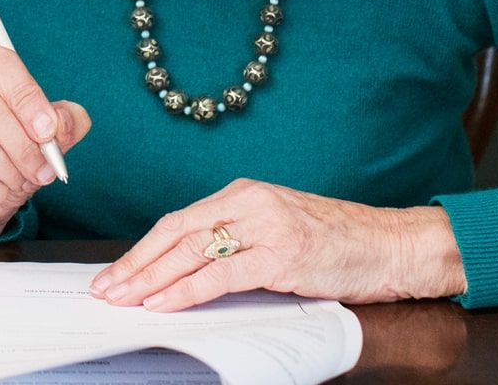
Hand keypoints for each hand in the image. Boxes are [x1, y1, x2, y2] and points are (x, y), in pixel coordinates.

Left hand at [88, 179, 466, 310]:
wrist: (392, 245)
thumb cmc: (338, 244)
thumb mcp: (277, 232)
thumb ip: (237, 243)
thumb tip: (185, 272)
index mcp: (243, 194)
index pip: (178, 221)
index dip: (142, 248)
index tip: (115, 272)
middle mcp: (249, 202)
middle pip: (176, 233)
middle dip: (135, 264)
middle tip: (105, 289)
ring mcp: (265, 226)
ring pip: (192, 251)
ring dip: (151, 278)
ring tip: (124, 298)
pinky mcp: (281, 254)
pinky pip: (222, 274)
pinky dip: (187, 290)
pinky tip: (164, 302)